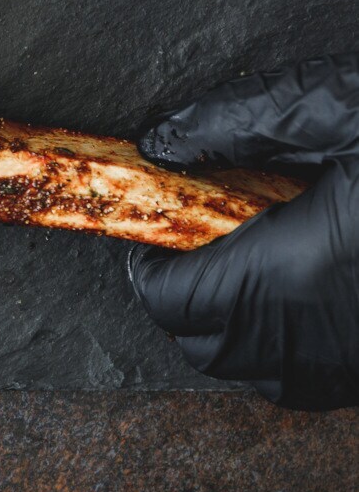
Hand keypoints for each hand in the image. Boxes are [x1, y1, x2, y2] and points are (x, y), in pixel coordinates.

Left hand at [131, 55, 358, 409]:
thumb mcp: (346, 109)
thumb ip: (244, 123)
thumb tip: (164, 140)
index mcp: (300, 270)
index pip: (176, 300)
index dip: (151, 266)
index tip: (156, 228)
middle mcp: (327, 334)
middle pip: (206, 347)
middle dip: (186, 298)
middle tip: (204, 235)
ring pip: (261, 375)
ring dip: (237, 326)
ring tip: (258, 257)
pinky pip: (318, 382)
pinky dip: (291, 347)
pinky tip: (316, 284)